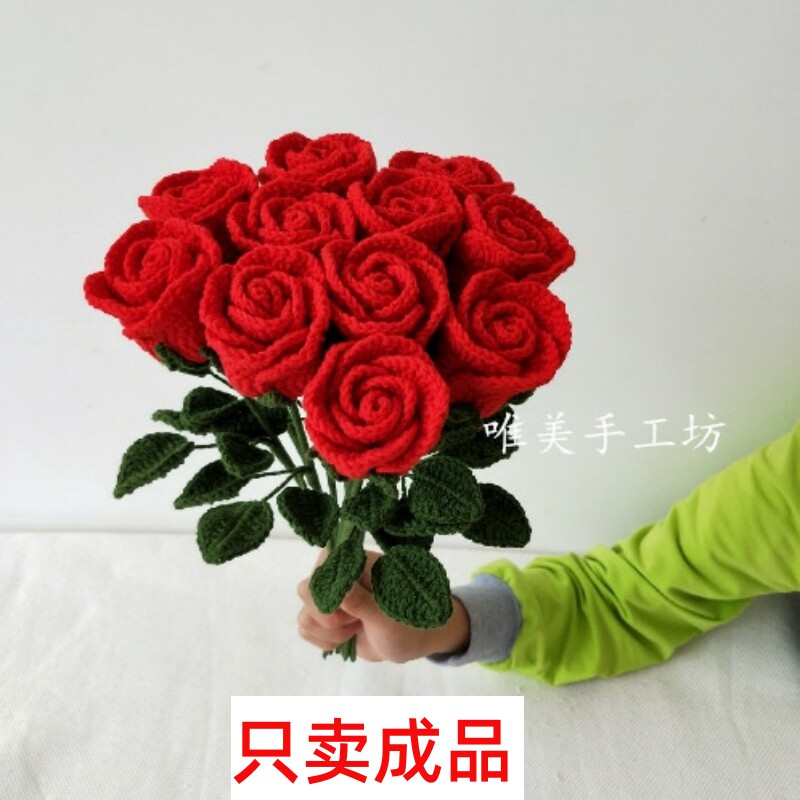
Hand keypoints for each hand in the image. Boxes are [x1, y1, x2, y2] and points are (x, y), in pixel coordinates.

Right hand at [297, 549, 469, 661]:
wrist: (416, 642)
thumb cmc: (410, 621)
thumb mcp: (388, 615)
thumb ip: (362, 602)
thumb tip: (339, 589)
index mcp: (358, 564)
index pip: (323, 565)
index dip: (328, 593)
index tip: (348, 610)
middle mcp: (342, 577)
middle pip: (307, 591)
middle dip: (325, 616)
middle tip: (353, 623)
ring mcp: (334, 599)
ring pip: (305, 613)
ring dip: (326, 631)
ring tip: (353, 631)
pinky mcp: (330, 619)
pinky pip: (307, 629)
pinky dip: (324, 640)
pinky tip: (346, 640)